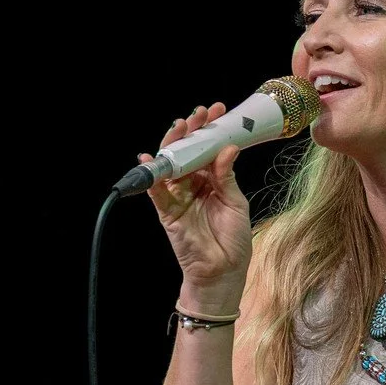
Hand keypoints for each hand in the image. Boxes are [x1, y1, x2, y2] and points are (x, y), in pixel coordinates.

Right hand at [145, 104, 253, 314]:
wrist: (223, 272)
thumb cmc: (233, 240)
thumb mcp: (236, 203)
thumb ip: (226, 176)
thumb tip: (227, 147)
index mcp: (211, 181)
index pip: (206, 150)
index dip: (209, 130)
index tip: (217, 111)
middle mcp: (193, 185)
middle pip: (187, 153)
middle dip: (191, 132)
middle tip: (199, 114)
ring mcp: (178, 197)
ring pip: (171, 166)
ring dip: (173, 145)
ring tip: (180, 127)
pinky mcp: (167, 212)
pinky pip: (156, 191)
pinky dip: (151, 175)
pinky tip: (149, 158)